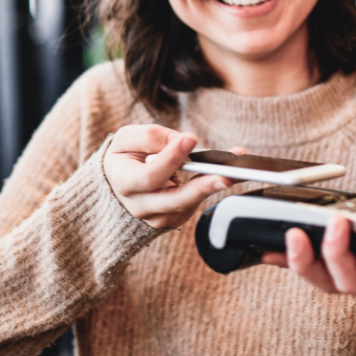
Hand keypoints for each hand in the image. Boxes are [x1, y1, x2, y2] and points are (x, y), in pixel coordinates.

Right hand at [103, 125, 240, 229]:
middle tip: (225, 175)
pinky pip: (195, 205)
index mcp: (125, 183)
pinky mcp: (173, 219)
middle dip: (201, 187)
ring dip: (213, 184)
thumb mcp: (128, 139)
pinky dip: (210, 187)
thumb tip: (182, 141)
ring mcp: (157, 217)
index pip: (150, 175)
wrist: (119, 181)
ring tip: (235, 167)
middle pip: (174, 200)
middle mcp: (140, 206)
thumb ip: (152, 137)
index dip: (171, 158)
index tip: (190, 139)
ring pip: (188, 205)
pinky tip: (224, 173)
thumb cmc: (125, 156)